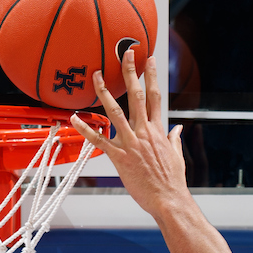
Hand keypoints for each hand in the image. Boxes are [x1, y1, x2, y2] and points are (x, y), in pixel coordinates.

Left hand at [70, 49, 189, 217]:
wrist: (169, 199)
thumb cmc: (172, 181)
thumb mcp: (177, 156)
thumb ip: (174, 139)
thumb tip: (177, 129)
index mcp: (158, 130)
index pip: (155, 96)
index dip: (152, 76)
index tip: (149, 60)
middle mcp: (145, 132)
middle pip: (136, 95)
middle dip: (131, 72)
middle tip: (126, 53)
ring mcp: (131, 143)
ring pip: (116, 111)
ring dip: (104, 91)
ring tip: (96, 75)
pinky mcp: (120, 157)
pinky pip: (99, 139)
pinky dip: (85, 128)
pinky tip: (75, 118)